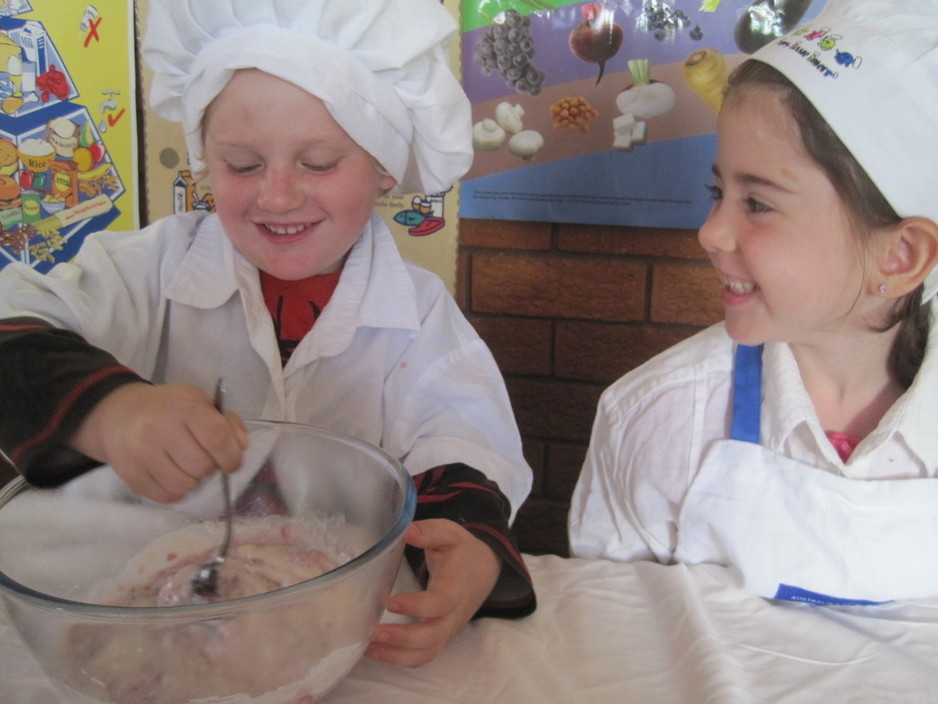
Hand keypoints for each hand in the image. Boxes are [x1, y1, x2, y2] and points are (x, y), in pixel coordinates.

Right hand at [69, 382, 246, 502]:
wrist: (120, 413)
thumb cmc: (170, 408)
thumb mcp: (200, 403)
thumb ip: (227, 423)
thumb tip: (240, 448)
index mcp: (184, 404)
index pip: (216, 437)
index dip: (231, 456)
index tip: (231, 463)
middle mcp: (159, 426)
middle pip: (201, 466)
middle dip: (210, 469)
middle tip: (204, 461)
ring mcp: (141, 451)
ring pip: (184, 486)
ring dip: (193, 482)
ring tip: (186, 468)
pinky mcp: (129, 473)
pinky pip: (165, 496)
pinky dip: (175, 491)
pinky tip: (172, 476)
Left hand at [366, 519, 500, 666]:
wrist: (483, 571)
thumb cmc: (462, 550)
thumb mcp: (450, 533)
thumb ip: (430, 532)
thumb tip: (407, 531)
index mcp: (456, 585)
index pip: (441, 602)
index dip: (417, 606)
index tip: (391, 602)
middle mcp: (454, 613)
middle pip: (432, 636)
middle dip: (402, 638)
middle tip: (374, 632)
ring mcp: (447, 629)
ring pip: (426, 653)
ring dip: (397, 655)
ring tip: (367, 647)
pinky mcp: (440, 637)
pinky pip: (422, 656)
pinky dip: (398, 659)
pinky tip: (374, 651)